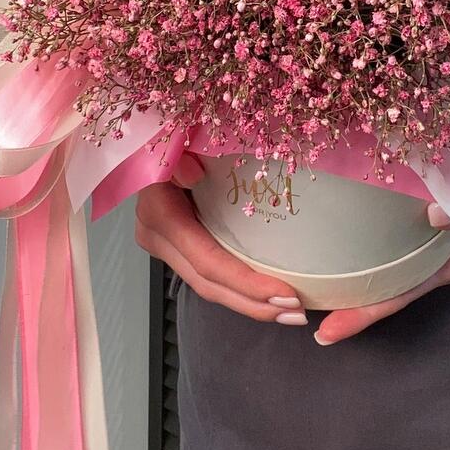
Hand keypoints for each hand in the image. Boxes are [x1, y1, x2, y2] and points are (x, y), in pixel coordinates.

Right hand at [134, 154, 308, 325]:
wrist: (151, 137)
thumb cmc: (175, 135)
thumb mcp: (178, 139)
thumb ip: (182, 156)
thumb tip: (192, 173)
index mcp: (160, 212)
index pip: (208, 261)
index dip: (247, 283)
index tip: (287, 294)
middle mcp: (155, 234)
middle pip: (208, 283)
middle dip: (254, 304)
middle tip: (298, 314)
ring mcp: (162, 243)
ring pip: (206, 286)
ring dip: (248, 302)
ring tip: (289, 312)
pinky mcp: (173, 244)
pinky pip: (206, 273)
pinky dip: (237, 286)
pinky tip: (265, 293)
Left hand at [312, 204, 449, 345]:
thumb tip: (433, 217)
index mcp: (446, 265)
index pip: (398, 296)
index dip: (363, 313)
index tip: (328, 331)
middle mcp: (432, 264)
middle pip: (387, 292)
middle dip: (353, 309)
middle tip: (314, 326)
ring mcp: (427, 250)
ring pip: (388, 274)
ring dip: (357, 285)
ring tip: (319, 294)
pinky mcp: (423, 233)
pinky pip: (392, 249)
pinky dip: (368, 256)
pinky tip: (344, 254)